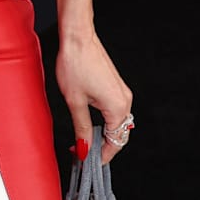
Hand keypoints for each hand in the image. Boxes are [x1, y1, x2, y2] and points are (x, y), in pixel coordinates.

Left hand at [56, 28, 132, 165]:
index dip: (100, 156)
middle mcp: (125, 100)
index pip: (115, 143)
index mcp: (117, 107)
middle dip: (102, 147)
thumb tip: (83, 149)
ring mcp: (122, 92)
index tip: (85, 162)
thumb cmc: (75, 64)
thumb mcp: (75, 102)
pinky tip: (90, 123)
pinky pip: (115, 111)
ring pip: (117, 123)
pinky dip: (105, 122)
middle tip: (81, 152)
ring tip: (83, 140)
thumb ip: (81, 129)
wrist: (77, 37)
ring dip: (103, 134)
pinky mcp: (116, 86)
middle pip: (119, 134)